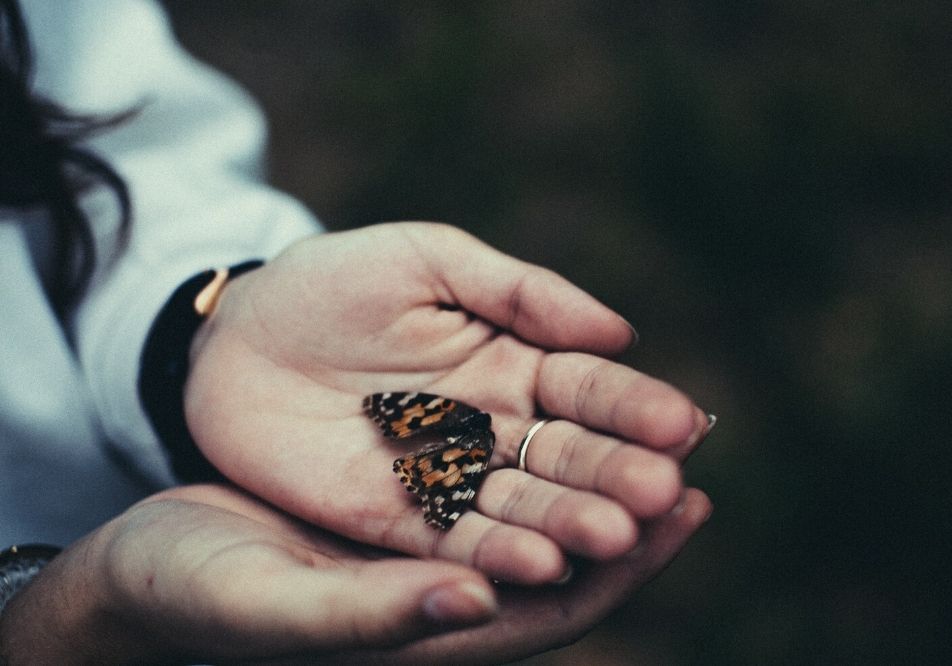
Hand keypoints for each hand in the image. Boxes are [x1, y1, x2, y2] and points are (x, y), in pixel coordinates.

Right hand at [0, 484, 710, 663]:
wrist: (147, 564)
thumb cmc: (198, 598)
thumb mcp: (277, 608)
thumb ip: (377, 616)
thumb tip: (485, 595)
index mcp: (432, 626)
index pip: (556, 607)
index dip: (620, 566)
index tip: (677, 510)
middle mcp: (444, 584)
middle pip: (561, 545)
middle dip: (623, 503)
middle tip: (687, 454)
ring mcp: (423, 531)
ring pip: (530, 494)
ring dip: (591, 462)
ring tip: (653, 419)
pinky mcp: (398, 490)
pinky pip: (481, 461)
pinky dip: (529, 432)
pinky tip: (561, 390)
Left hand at [185, 223, 712, 582]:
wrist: (235, 335)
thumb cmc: (335, 281)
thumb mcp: (427, 259)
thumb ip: (521, 292)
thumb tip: (621, 333)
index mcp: (514, 361)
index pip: (587, 388)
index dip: (633, 406)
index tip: (683, 423)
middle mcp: (494, 426)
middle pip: (567, 455)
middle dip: (614, 473)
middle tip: (662, 493)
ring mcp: (447, 477)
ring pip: (521, 507)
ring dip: (569, 523)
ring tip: (615, 536)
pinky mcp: (395, 520)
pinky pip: (454, 541)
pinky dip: (496, 556)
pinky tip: (539, 566)